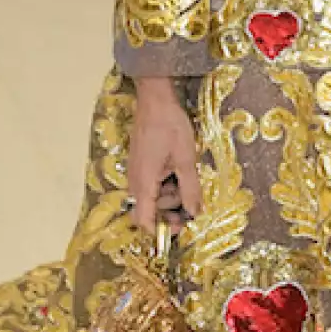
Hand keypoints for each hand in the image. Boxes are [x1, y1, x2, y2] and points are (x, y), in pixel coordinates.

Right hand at [126, 78, 203, 236]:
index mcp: (144, 183)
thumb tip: (195, 213)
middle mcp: (136, 181)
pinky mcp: (141, 164)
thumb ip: (190, 190)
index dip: (159, 231)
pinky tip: (179, 169)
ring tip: (187, 174)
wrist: (156, 100)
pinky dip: (167, 182)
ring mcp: (137, 172)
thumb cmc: (170, 127)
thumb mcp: (186, 160)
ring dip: (172, 193)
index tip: (178, 230)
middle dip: (172, 209)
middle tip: (193, 201)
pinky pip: (153, 183)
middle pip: (151, 209)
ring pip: (154, 195)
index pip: (143, 220)